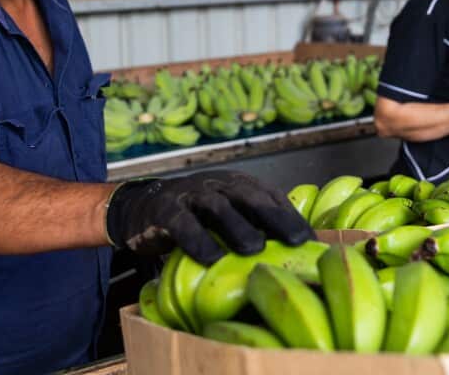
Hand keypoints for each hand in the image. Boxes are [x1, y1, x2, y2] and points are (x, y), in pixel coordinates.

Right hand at [105, 170, 314, 265]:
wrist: (138, 209)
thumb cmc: (193, 220)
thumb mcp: (223, 218)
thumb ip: (249, 229)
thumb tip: (290, 263)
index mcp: (236, 185)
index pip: (270, 196)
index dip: (291, 215)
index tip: (310, 240)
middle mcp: (216, 185)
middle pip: (250, 196)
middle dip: (275, 217)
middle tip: (296, 240)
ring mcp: (189, 195)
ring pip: (218, 206)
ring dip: (238, 226)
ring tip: (255, 249)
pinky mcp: (164, 210)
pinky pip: (182, 223)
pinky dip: (197, 239)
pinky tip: (210, 259)